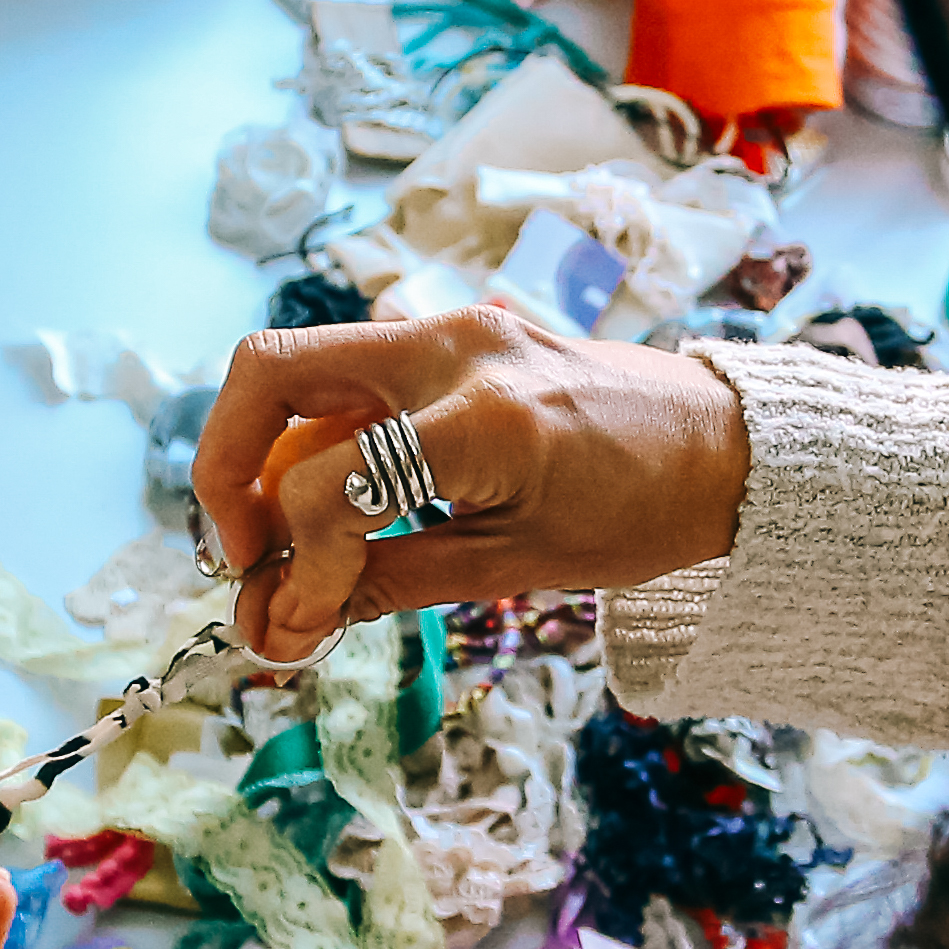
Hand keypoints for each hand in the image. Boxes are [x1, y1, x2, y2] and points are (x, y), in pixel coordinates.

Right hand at [192, 305, 750, 662]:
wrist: (725, 444)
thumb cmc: (639, 513)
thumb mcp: (514, 568)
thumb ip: (389, 583)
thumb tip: (286, 622)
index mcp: (483, 420)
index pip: (327, 487)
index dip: (297, 567)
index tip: (300, 620)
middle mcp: (452, 348)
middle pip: (267, 370)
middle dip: (222, 468)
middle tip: (238, 551)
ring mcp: (448, 326)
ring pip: (295, 366)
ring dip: (261, 454)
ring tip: (280, 542)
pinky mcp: (449, 332)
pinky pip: (345, 377)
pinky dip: (313, 439)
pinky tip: (334, 506)